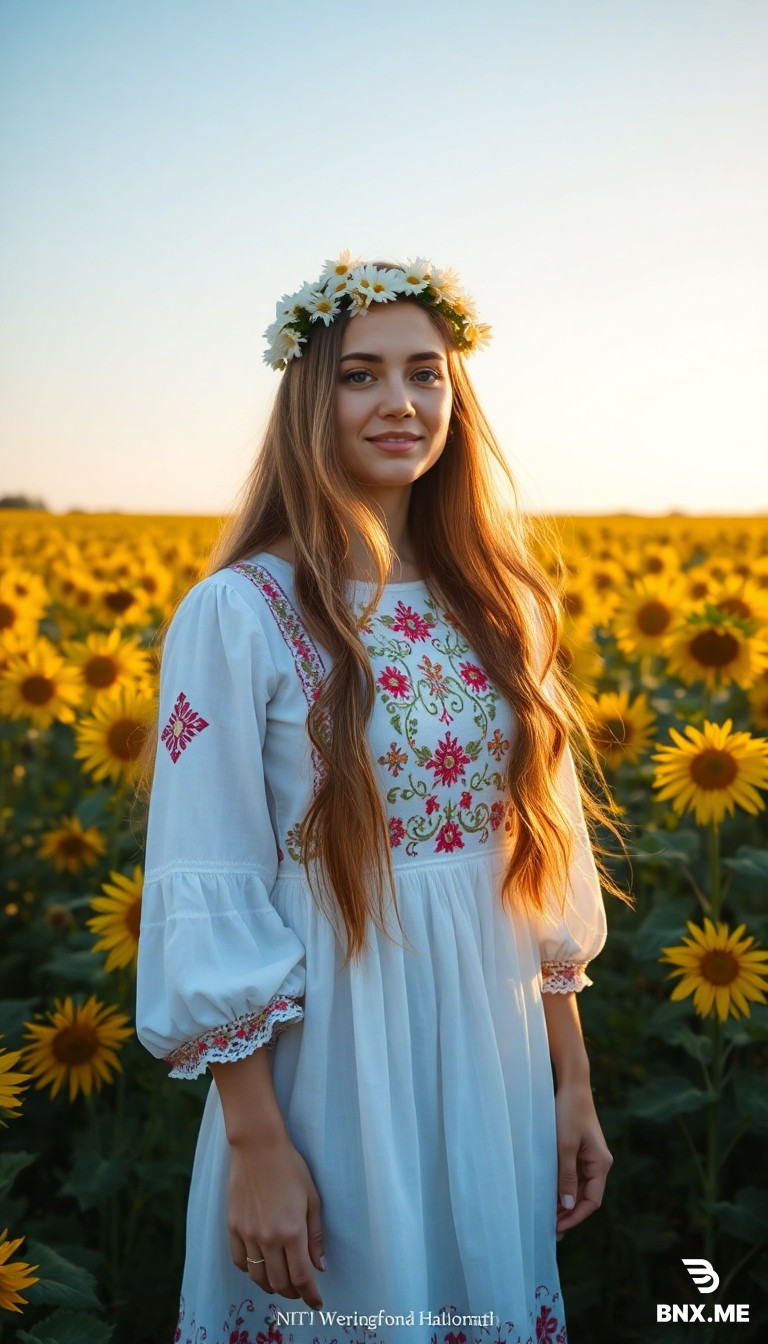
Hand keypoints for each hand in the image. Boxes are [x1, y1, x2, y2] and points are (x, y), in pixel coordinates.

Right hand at [227, 1131, 324, 1308]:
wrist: (258, 1148)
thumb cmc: (290, 1168)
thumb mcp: (312, 1199)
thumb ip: (315, 1236)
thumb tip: (319, 1266)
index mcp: (293, 1231)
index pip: (301, 1277)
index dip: (310, 1296)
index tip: (317, 1304)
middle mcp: (269, 1238)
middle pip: (280, 1283)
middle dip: (293, 1293)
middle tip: (301, 1291)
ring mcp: (248, 1235)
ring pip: (258, 1277)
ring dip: (271, 1286)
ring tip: (281, 1282)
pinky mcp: (233, 1228)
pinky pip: (240, 1262)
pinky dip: (251, 1271)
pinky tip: (260, 1265)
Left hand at [553, 1078, 612, 1237]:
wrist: (572, 1085)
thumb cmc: (569, 1113)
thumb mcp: (565, 1146)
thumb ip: (566, 1177)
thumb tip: (567, 1206)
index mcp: (600, 1164)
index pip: (592, 1201)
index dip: (575, 1216)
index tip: (558, 1227)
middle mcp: (598, 1164)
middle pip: (586, 1197)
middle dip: (569, 1213)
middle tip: (549, 1228)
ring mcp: (590, 1157)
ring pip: (579, 1188)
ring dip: (565, 1202)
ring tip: (547, 1216)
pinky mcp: (580, 1151)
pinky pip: (573, 1176)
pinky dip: (563, 1187)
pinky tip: (549, 1195)